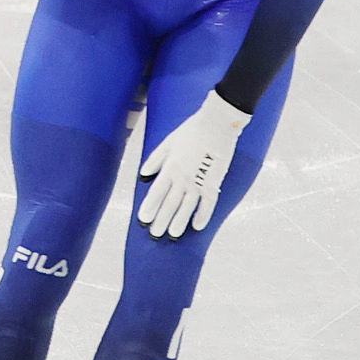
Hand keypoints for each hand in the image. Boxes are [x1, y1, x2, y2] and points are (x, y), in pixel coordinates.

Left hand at [137, 90, 251, 237]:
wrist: (216, 124)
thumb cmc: (192, 129)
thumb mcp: (168, 142)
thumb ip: (155, 159)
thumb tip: (143, 175)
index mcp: (169, 168)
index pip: (156, 193)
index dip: (149, 207)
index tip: (144, 220)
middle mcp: (181, 178)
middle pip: (169, 204)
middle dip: (161, 220)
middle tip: (155, 234)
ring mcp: (198, 181)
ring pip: (186, 207)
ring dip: (179, 222)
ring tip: (172, 234)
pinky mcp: (214, 182)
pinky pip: (208, 203)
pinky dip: (203, 215)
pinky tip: (197, 227)